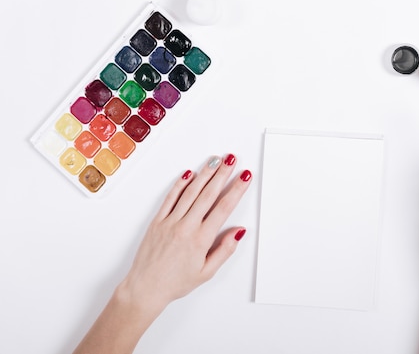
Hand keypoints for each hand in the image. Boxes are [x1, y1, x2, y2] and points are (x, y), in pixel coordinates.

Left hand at [118, 153, 251, 313]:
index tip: (245, 177)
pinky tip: (189, 173)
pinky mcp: (157, 221)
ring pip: (190, 192)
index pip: (224, 208)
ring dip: (205, 174)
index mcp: (201, 239)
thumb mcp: (207, 272)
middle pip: (208, 194)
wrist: (145, 288)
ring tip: (215, 160)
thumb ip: (224, 250)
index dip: (237, 190)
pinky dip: (180, 184)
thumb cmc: (176, 282)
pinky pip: (170, 198)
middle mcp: (186, 226)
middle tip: (231, 159)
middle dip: (222, 174)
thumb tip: (238, 232)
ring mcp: (170, 222)